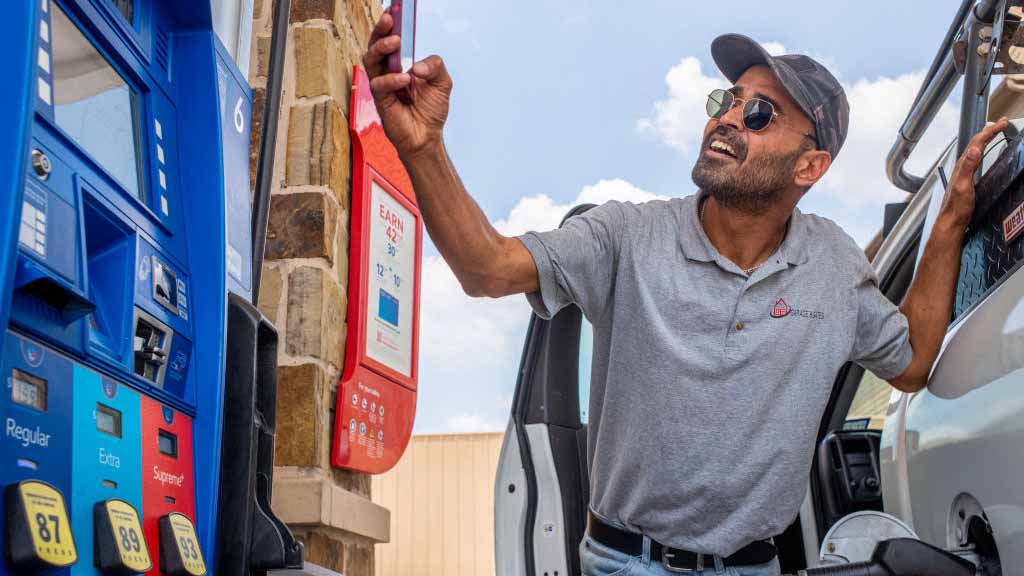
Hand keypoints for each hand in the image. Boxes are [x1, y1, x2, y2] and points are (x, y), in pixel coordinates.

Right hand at [363, 12, 451, 158]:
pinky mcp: (380, 100)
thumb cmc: (430, 110)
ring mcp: (382, 85)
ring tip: (396, 42)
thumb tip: (418, 65)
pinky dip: (391, 79)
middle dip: (381, 31)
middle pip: (375, 46)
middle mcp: (388, 72)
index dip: (389, 26)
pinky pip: (379, 84)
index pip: (391, 41)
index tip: (393, 11)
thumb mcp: (442, 82)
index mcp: (401, 64)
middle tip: (390, 21)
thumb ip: (435, 66)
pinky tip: (404, 79)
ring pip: (371, 60)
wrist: (426, 137)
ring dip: (382, 48)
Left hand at [940, 117, 1009, 227]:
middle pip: (976, 143)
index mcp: (962, 165)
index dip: (990, 131)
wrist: (952, 220)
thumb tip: (973, 149)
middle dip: (989, 130)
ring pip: (976, 148)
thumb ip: (968, 167)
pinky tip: (984, 151)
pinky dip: (983, 149)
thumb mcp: (964, 185)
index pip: (977, 142)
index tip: (1002, 123)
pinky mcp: (967, 177)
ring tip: (995, 131)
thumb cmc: (956, 207)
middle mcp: (962, 166)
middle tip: (1002, 122)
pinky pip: (976, 157)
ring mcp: (964, 171)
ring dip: (986, 138)